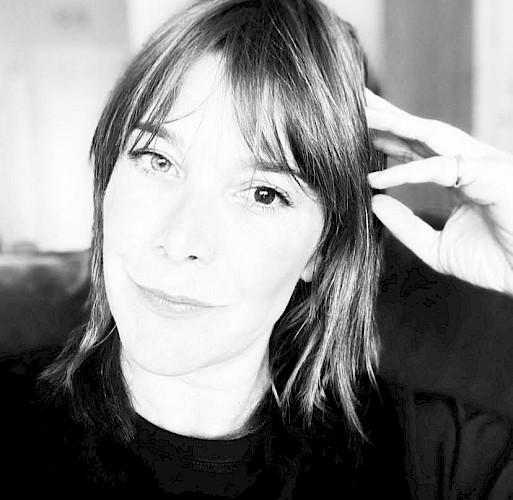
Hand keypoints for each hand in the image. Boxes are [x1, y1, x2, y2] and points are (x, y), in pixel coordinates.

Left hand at [365, 89, 512, 295]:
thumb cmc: (493, 261)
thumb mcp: (435, 247)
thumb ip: (405, 225)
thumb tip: (374, 201)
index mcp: (456, 176)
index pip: (414, 148)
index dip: (385, 137)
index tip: (353, 130)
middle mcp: (467, 163)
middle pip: (418, 131)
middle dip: (386, 115)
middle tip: (352, 101)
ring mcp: (480, 164)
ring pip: (428, 135)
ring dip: (393, 123)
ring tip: (359, 114)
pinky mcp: (489, 174)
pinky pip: (439, 169)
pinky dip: (405, 172)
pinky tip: (375, 177)